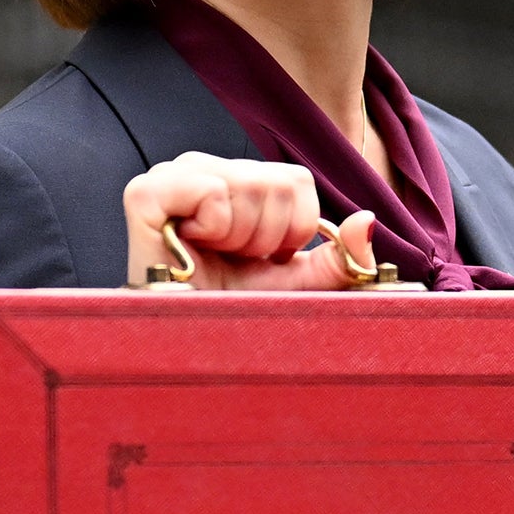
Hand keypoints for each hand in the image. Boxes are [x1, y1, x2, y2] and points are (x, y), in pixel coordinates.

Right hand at [122, 151, 376, 289]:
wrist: (185, 346)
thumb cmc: (232, 310)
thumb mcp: (297, 285)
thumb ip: (338, 258)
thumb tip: (368, 221)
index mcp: (238, 181)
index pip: (297, 179)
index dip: (294, 228)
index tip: (266, 259)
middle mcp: (205, 168)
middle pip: (277, 182)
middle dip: (268, 238)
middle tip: (235, 262)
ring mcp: (173, 175)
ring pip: (249, 184)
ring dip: (241, 239)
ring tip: (213, 258)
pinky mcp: (146, 193)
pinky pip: (211, 191)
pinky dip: (214, 229)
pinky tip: (192, 248)